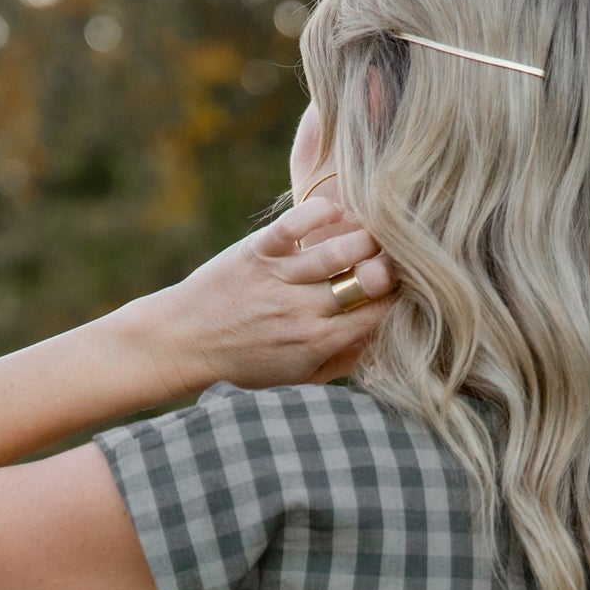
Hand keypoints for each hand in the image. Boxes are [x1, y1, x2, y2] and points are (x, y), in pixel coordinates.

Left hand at [145, 194, 396, 396]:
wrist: (184, 343)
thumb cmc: (245, 363)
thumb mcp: (298, 378)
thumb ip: (342, 360)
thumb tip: (382, 337)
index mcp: (318, 344)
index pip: (380, 313)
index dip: (401, 295)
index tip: (404, 285)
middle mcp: (302, 311)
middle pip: (369, 279)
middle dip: (390, 264)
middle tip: (392, 255)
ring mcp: (279, 279)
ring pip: (342, 248)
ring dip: (365, 235)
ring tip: (369, 233)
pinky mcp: (257, 251)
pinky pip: (297, 222)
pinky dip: (322, 211)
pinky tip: (333, 212)